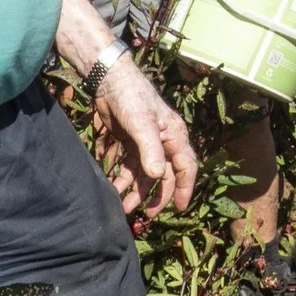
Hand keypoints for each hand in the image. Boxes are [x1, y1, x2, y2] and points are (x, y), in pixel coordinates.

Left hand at [93, 51, 198, 216]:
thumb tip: (158, 176)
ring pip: (145, 175)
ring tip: (123, 206)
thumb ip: (150, 151)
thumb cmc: (131, 98)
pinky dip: (122, 179)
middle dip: (157, 196)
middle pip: (166, 175)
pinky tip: (113, 188)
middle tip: (148, 215)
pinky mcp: (130, 143)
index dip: (186, 188)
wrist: (109, 81)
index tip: (180, 208)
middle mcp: (164, 142)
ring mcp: (146, 144)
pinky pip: (129, 167)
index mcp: (174, 136)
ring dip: (136, 191)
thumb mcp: (141, 124)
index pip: (186, 167)